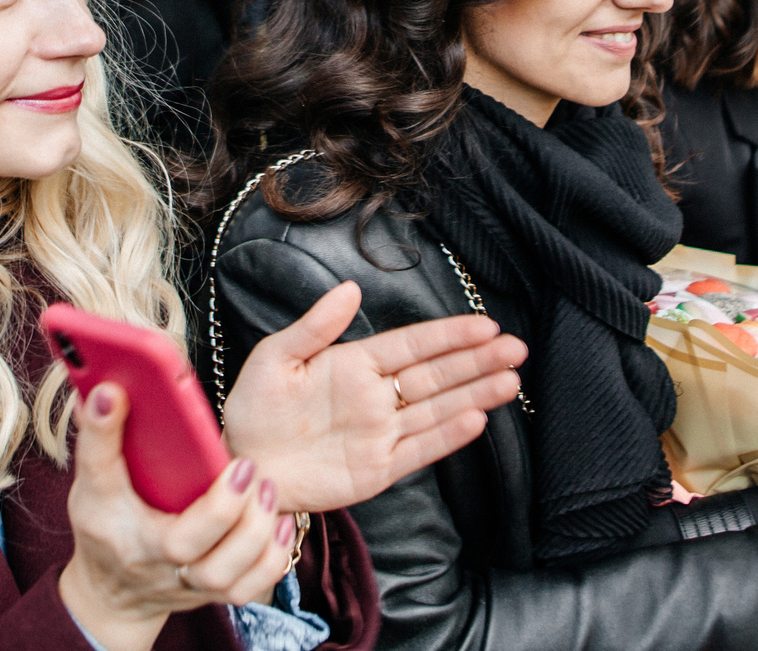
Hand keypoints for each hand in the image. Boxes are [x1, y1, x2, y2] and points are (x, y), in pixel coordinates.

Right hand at [59, 383, 293, 650]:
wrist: (112, 593)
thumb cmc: (106, 526)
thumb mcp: (94, 482)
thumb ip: (100, 437)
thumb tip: (107, 389)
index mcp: (113, 519)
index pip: (102, 477)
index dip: (106, 435)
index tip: (116, 394)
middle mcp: (149, 556)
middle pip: (182, 545)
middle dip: (219, 508)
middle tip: (245, 466)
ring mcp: (185, 580)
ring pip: (222, 574)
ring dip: (252, 533)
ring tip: (266, 489)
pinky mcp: (214, 592)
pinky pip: (248, 588)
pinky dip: (271, 559)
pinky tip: (280, 520)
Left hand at [220, 279, 527, 514]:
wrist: (241, 465)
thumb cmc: (254, 408)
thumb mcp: (276, 357)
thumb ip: (315, 326)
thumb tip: (350, 289)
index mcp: (354, 364)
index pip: (412, 345)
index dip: (449, 335)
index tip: (486, 326)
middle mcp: (375, 397)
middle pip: (436, 375)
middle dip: (477, 362)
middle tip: (516, 349)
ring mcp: (380, 434)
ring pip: (437, 409)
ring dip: (474, 395)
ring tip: (510, 381)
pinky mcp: (377, 469)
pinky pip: (418, 450)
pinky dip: (447, 437)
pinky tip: (475, 420)